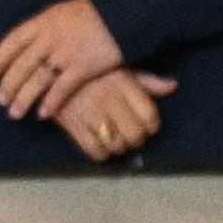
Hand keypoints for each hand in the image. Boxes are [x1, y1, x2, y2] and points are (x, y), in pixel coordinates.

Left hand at [0, 0, 126, 122]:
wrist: (125, 13)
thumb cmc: (98, 12)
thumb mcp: (66, 11)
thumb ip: (48, 27)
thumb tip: (35, 39)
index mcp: (44, 21)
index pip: (13, 40)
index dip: (0, 57)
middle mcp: (50, 37)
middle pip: (22, 64)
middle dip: (9, 84)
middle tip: (0, 100)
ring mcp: (65, 53)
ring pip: (37, 80)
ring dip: (23, 98)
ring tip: (15, 113)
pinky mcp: (83, 67)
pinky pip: (61, 88)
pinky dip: (51, 102)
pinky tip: (43, 113)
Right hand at [55, 66, 174, 162]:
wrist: (50, 69)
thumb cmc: (92, 70)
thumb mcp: (120, 68)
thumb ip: (147, 81)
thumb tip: (173, 86)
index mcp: (123, 83)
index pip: (149, 114)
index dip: (152, 127)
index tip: (149, 127)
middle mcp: (109, 99)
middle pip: (135, 134)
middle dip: (137, 140)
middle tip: (132, 138)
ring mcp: (90, 112)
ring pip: (116, 144)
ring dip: (120, 148)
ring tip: (117, 142)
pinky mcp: (72, 124)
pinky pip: (94, 150)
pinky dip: (102, 154)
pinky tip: (102, 148)